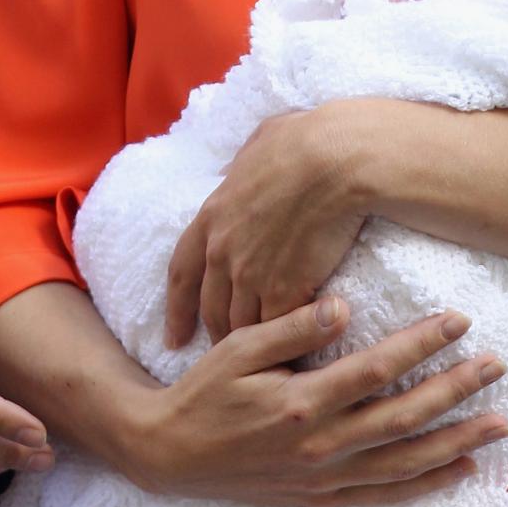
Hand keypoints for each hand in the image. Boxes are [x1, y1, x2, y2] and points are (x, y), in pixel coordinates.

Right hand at [139, 298, 507, 506]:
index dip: (422, 344)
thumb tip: (346, 307)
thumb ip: (293, 327)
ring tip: (501, 422)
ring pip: (407, 460)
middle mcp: (322, 445)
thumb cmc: (204, 391)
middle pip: (407, 416)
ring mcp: (326, 477)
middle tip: (498, 366)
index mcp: (301, 401)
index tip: (458, 320)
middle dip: (458, 390)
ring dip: (458, 440)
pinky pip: (387, 493)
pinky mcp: (323, 498)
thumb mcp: (238, 348)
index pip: (378, 368)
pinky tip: (462, 468)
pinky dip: (429, 482)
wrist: (171, 454)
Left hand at [165, 102, 367, 345]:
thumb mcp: (256, 144)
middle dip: (218, 335)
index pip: (181, 273)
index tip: (174, 338)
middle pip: (212, 309)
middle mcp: (222, 251)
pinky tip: (296, 354)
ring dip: (253, 345)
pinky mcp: (285, 290)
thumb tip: (232, 172)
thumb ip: (240, 166)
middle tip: (228, 357)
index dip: (177, 310)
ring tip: (266, 364)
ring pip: (243, 327)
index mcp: (211, 216)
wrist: (333, 160)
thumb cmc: (301, 142)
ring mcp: (251, 274)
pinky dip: (285, 343)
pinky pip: (277, 329)